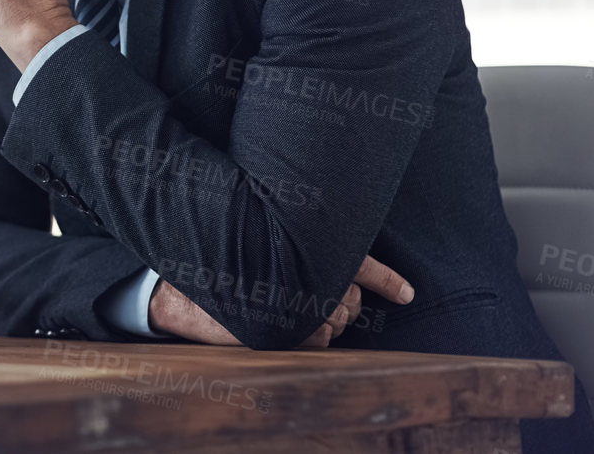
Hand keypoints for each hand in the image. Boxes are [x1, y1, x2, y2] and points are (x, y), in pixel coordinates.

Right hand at [147, 256, 413, 346]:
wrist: (185, 297)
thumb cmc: (223, 268)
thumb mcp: (262, 251)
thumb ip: (299, 256)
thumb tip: (344, 286)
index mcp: (303, 251)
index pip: (358, 265)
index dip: (386, 280)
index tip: (407, 294)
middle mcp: (308, 278)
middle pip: (349, 301)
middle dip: (338, 301)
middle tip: (305, 293)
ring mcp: (302, 308)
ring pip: (337, 324)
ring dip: (322, 321)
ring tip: (289, 307)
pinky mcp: (293, 335)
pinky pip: (320, 342)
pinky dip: (309, 338)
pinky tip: (289, 325)